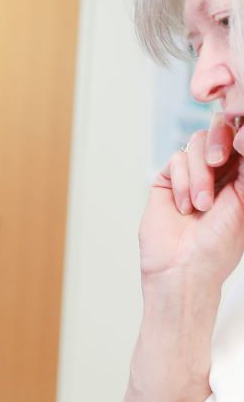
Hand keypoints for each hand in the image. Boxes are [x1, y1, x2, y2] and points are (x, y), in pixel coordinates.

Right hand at [141, 113, 243, 287]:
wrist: (184, 270)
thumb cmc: (219, 246)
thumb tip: (241, 135)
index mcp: (239, 175)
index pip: (238, 138)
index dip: (237, 136)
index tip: (237, 150)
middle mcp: (216, 172)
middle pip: (218, 131)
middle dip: (219, 146)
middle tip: (220, 164)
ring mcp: (190, 176)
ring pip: (197, 143)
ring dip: (200, 174)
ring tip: (201, 205)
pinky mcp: (166, 183)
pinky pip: (176, 160)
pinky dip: (182, 182)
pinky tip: (184, 207)